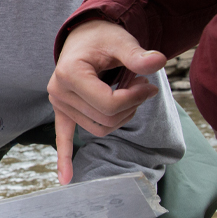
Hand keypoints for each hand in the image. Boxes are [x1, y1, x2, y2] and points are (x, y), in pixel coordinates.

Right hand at [48, 20, 165, 183]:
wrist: (83, 37)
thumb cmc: (102, 38)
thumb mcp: (121, 41)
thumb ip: (137, 55)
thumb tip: (158, 61)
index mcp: (69, 75)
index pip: (108, 104)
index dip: (135, 99)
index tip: (150, 85)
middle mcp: (58, 92)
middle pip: (105, 120)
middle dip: (130, 107)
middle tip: (143, 87)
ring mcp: (58, 103)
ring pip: (98, 129)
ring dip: (120, 116)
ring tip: (128, 94)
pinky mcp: (61, 111)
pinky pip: (63, 137)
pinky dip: (64, 158)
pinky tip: (66, 180)